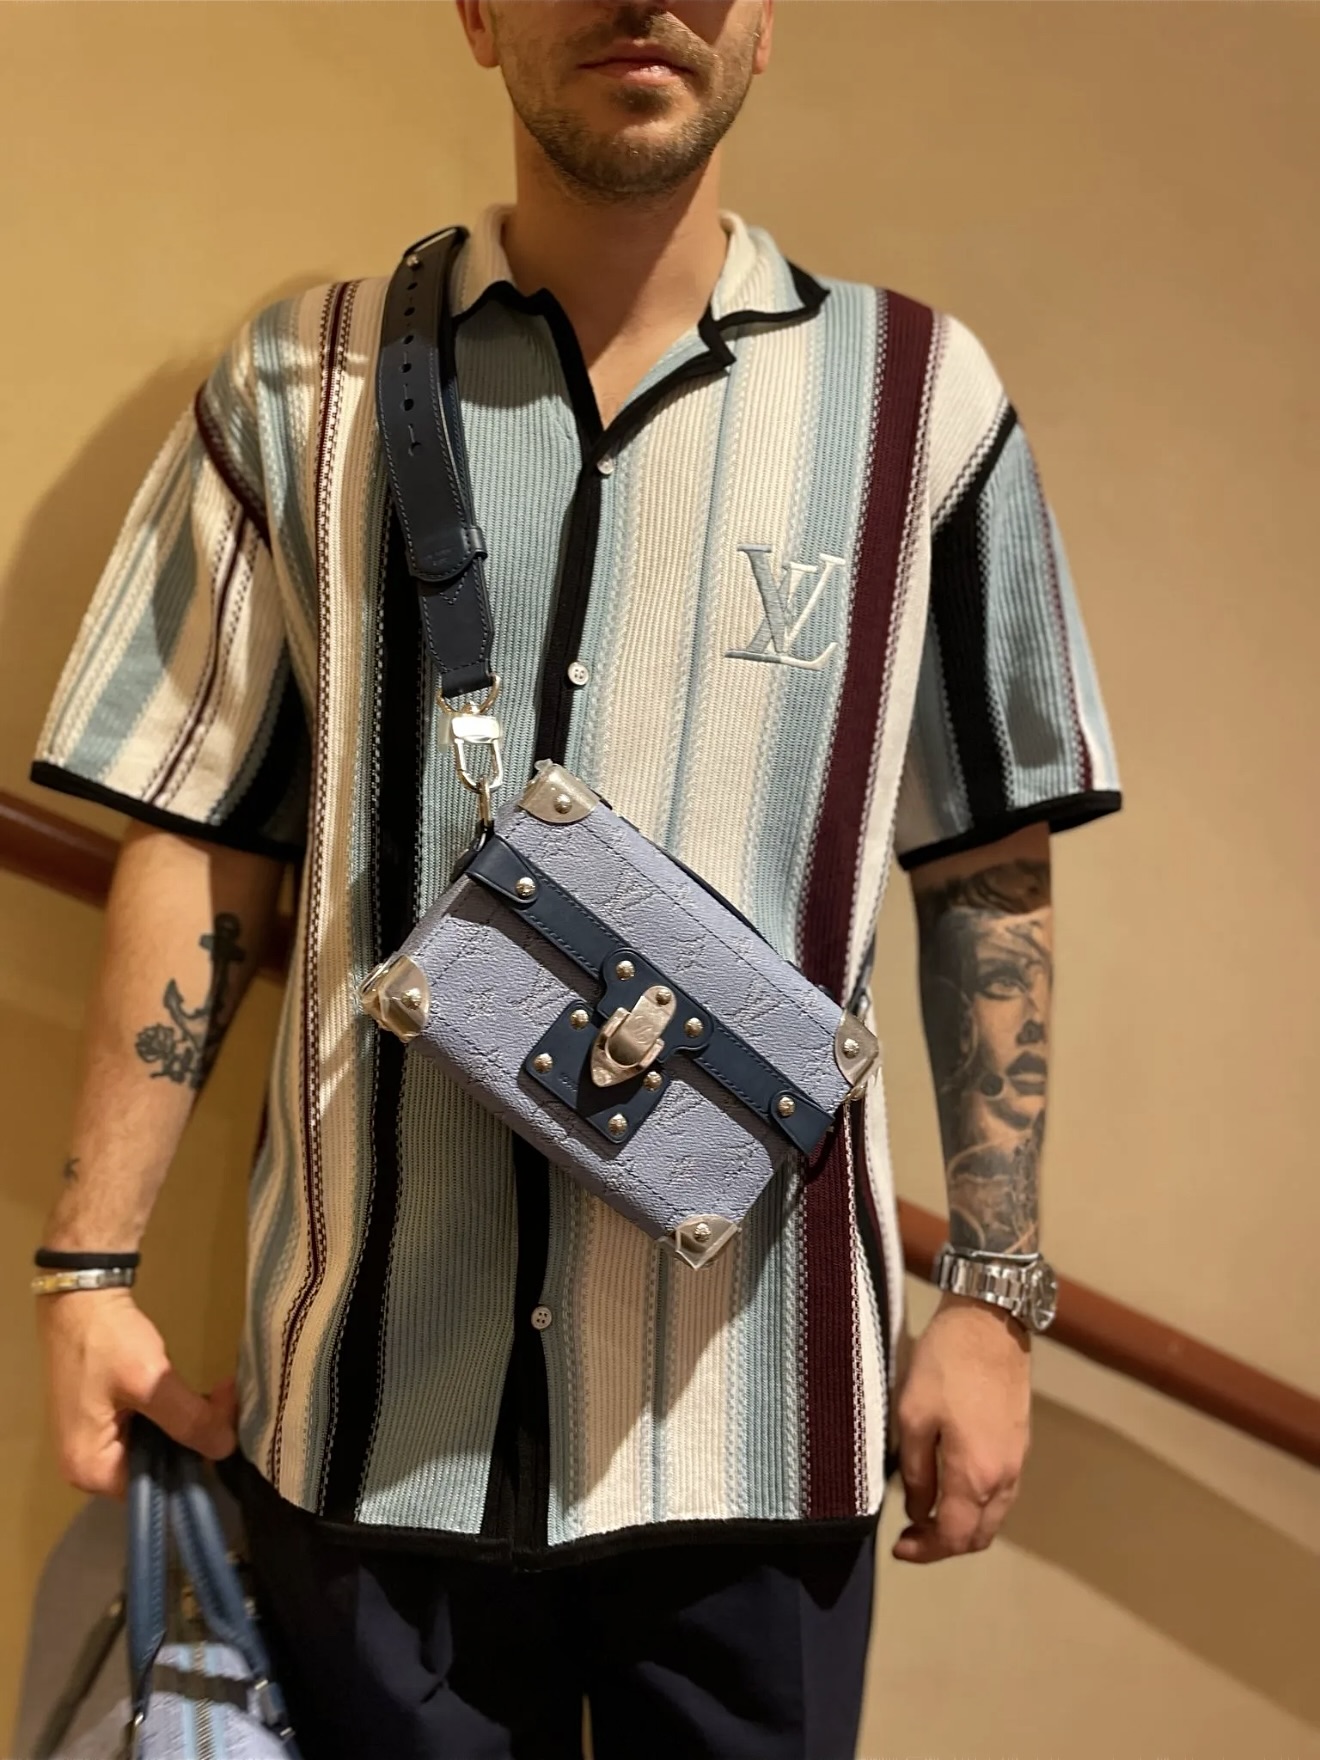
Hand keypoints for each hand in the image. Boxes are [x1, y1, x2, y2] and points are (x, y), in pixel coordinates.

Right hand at [38, 1288, 237, 1496]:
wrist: (81, 1299)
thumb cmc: (107, 1342)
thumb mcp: (151, 1382)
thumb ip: (188, 1420)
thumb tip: (226, 1449)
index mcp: (91, 1471)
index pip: (158, 1485)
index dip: (197, 1459)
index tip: (228, 1426)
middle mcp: (88, 1468)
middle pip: (158, 1466)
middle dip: (197, 1436)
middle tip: (228, 1402)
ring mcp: (95, 1443)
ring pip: (158, 1446)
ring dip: (190, 1422)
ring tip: (221, 1394)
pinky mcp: (105, 1421)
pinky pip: (148, 1429)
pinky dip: (174, 1413)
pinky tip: (200, 1394)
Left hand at [892, 1291, 1031, 1563]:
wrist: (990, 1323)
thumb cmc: (944, 1366)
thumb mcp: (913, 1417)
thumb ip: (916, 1472)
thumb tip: (919, 1510)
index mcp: (975, 1475)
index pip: (955, 1536)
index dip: (925, 1550)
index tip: (898, 1546)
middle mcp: (1004, 1478)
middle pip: (980, 1536)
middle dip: (945, 1544)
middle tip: (911, 1533)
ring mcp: (1017, 1461)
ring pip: (993, 1517)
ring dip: (963, 1526)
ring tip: (927, 1514)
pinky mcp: (1019, 1444)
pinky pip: (1000, 1494)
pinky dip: (977, 1505)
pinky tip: (950, 1488)